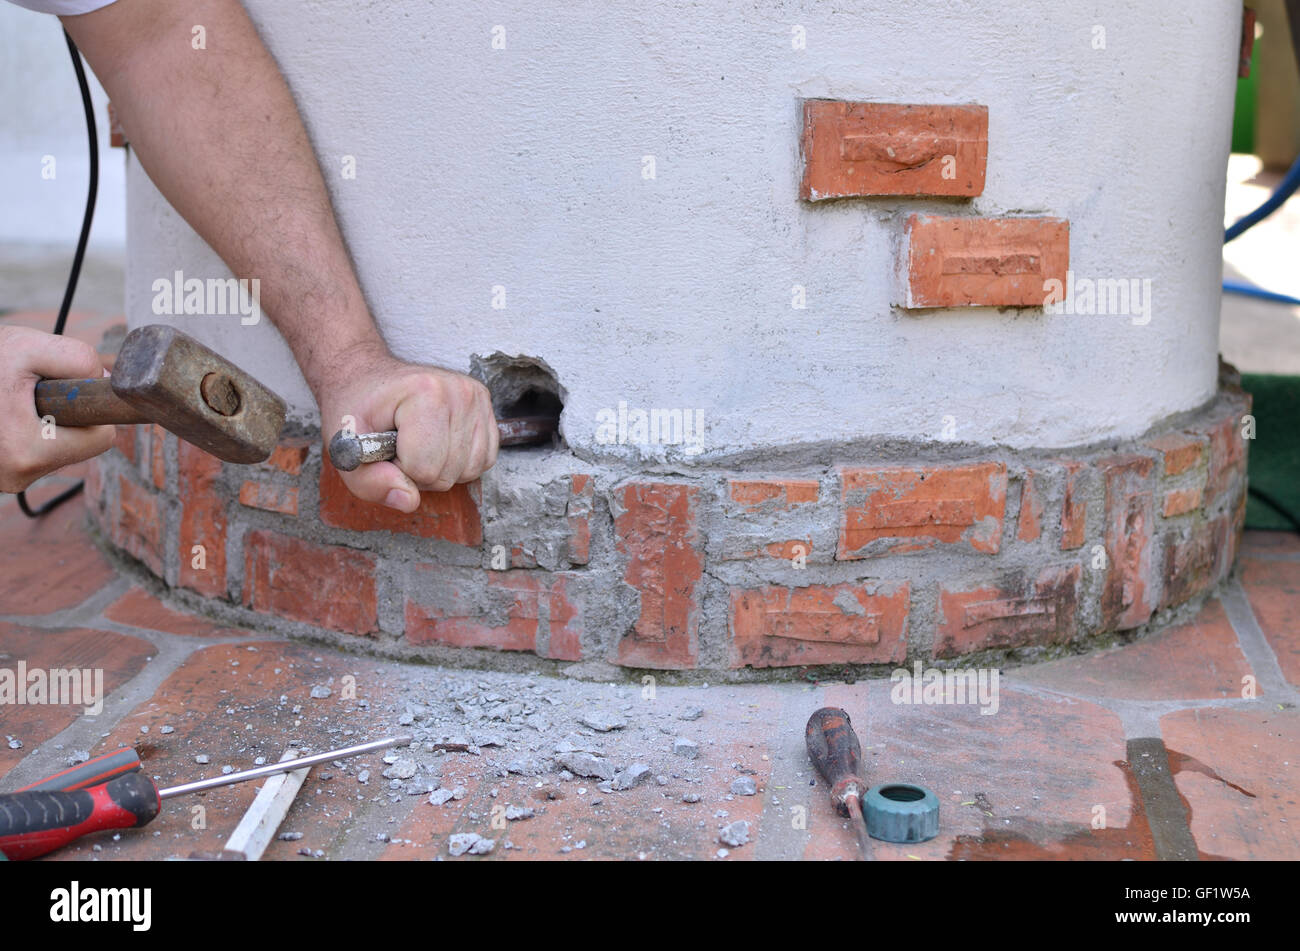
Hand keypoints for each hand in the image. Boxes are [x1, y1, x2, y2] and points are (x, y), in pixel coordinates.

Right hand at [0, 327, 114, 493]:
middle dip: (64, 414)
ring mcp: (3, 481)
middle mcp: (15, 477)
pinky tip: (2, 413)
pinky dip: (25, 430)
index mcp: (26, 452)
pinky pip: (32, 452)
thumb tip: (105, 381)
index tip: (66, 389)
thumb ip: (77, 359)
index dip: (89, 406)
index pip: (101, 438)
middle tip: (28, 390)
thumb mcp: (25, 347)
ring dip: (43, 422)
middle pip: (79, 445)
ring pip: (55, 449)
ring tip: (8, 400)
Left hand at [317, 347, 498, 512]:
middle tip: (399, 446)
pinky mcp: (486, 406)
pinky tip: (439, 444)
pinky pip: (484, 460)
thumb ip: (370, 481)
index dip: (398, 469)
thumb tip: (409, 501)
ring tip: (418, 444)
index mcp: (425, 392)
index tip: (384, 445)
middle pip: (447, 474)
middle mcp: (459, 392)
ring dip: (440, 470)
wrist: (367, 377)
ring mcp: (476, 397)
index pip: (423, 468)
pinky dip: (460, 463)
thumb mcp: (346, 447)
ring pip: (469, 471)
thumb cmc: (356, 408)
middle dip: (418, 472)